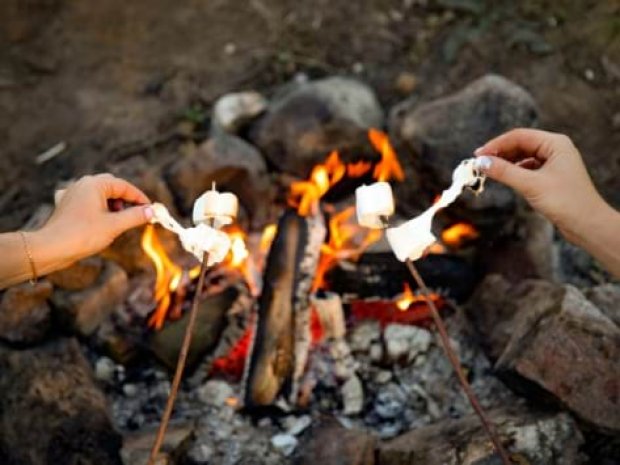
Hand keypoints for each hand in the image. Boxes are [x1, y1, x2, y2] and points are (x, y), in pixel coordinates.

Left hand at [34, 174, 153, 268]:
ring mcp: (72, 194)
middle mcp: (82, 184)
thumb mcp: (115, 225)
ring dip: (112, 205)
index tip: (151, 210)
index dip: (140, 198)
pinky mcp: (66, 206)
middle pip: (112, 187)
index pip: (124, 186)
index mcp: (94, 184)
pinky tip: (97, 218)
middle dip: (126, 200)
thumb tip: (151, 211)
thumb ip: (136, 216)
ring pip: (99, 194)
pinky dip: (97, 208)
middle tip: (136, 215)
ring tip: (118, 222)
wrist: (51, 248)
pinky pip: (86, 202)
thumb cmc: (82, 235)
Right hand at [474, 128, 605, 243]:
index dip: (496, 144)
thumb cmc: (565, 202)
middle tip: (479, 164)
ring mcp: (553, 163)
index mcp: (555, 143)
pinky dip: (513, 172)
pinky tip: (504, 178)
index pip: (519, 136)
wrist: (587, 225)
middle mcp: (555, 149)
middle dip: (499, 153)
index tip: (478, 155)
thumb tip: (481, 163)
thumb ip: (504, 172)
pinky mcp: (550, 177)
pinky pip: (527, 169)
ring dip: (505, 163)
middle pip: (520, 144)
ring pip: (522, 157)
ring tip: (488, 171)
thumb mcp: (531, 185)